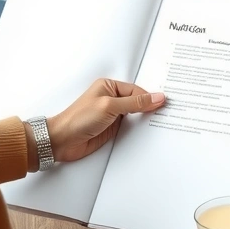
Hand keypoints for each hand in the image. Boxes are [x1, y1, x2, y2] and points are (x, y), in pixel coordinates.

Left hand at [45, 79, 164, 163]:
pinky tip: (149, 133)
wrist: (61, 141)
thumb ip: (135, 103)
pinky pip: (129, 128)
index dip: (150, 97)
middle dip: (150, 107)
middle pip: (137, 102)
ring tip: (163, 123)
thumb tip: (156, 97)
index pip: (136, 91)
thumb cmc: (79, 118)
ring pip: (135, 116)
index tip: (165, 103)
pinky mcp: (111, 129)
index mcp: (110, 86)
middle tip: (168, 112)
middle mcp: (112, 99)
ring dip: (145, 120)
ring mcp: (112, 115)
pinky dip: (139, 130)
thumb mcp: (110, 106)